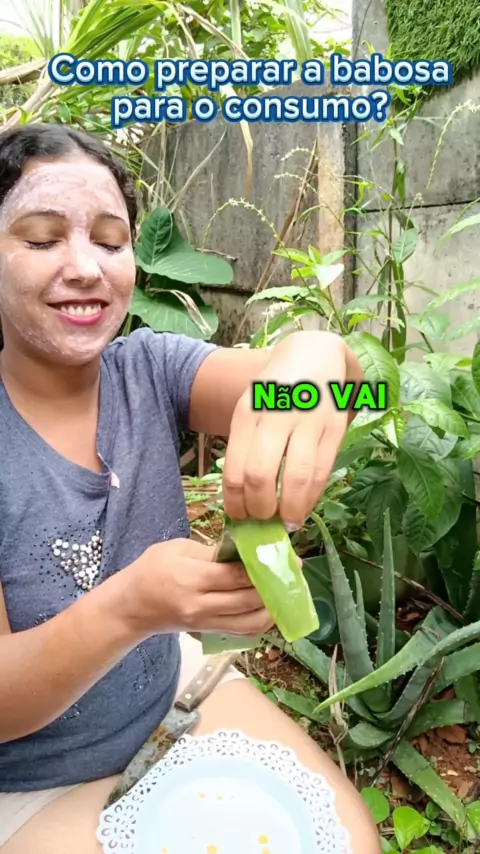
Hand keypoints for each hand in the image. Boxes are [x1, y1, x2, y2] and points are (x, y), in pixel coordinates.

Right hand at [117, 538, 275, 637]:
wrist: (132, 606)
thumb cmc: (151, 569)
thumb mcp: (177, 548)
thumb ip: (212, 551)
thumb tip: (244, 552)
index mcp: (191, 578)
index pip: (235, 576)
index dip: (262, 567)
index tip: (283, 556)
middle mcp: (200, 605)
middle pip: (246, 600)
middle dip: (273, 586)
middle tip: (292, 571)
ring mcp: (205, 623)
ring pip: (249, 622)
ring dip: (272, 608)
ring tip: (285, 591)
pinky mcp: (208, 632)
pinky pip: (241, 632)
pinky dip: (260, 622)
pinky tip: (269, 608)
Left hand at [222, 331, 362, 529]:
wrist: (314, 356)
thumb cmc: (276, 392)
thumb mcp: (250, 410)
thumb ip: (246, 448)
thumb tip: (243, 501)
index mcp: (247, 413)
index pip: (235, 470)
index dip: (235, 504)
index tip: (239, 518)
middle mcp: (275, 416)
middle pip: (260, 476)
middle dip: (259, 510)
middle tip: (261, 521)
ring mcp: (308, 421)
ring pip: (295, 479)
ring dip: (289, 510)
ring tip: (285, 521)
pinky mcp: (335, 428)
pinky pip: (321, 473)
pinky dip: (310, 499)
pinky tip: (303, 508)